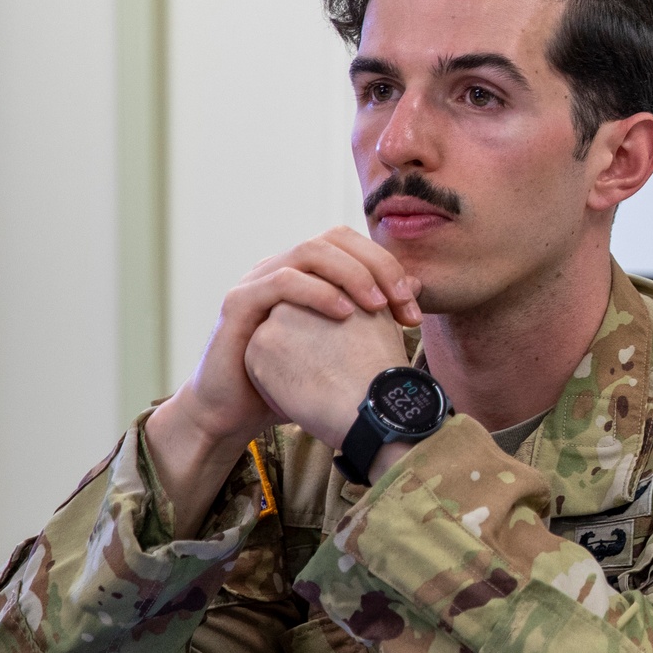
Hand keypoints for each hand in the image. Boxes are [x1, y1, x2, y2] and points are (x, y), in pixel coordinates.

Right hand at [144, 229, 420, 534]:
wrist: (233, 414)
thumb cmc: (288, 381)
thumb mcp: (338, 347)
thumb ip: (373, 315)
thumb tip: (419, 287)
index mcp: (304, 272)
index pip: (351, 243)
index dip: (387, 265)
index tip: (413, 307)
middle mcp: (280, 266)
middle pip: (334, 238)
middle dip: (377, 266)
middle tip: (403, 303)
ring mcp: (257, 280)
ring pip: (310, 251)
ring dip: (352, 273)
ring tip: (378, 305)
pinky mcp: (239, 303)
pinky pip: (281, 282)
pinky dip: (317, 292)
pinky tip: (344, 313)